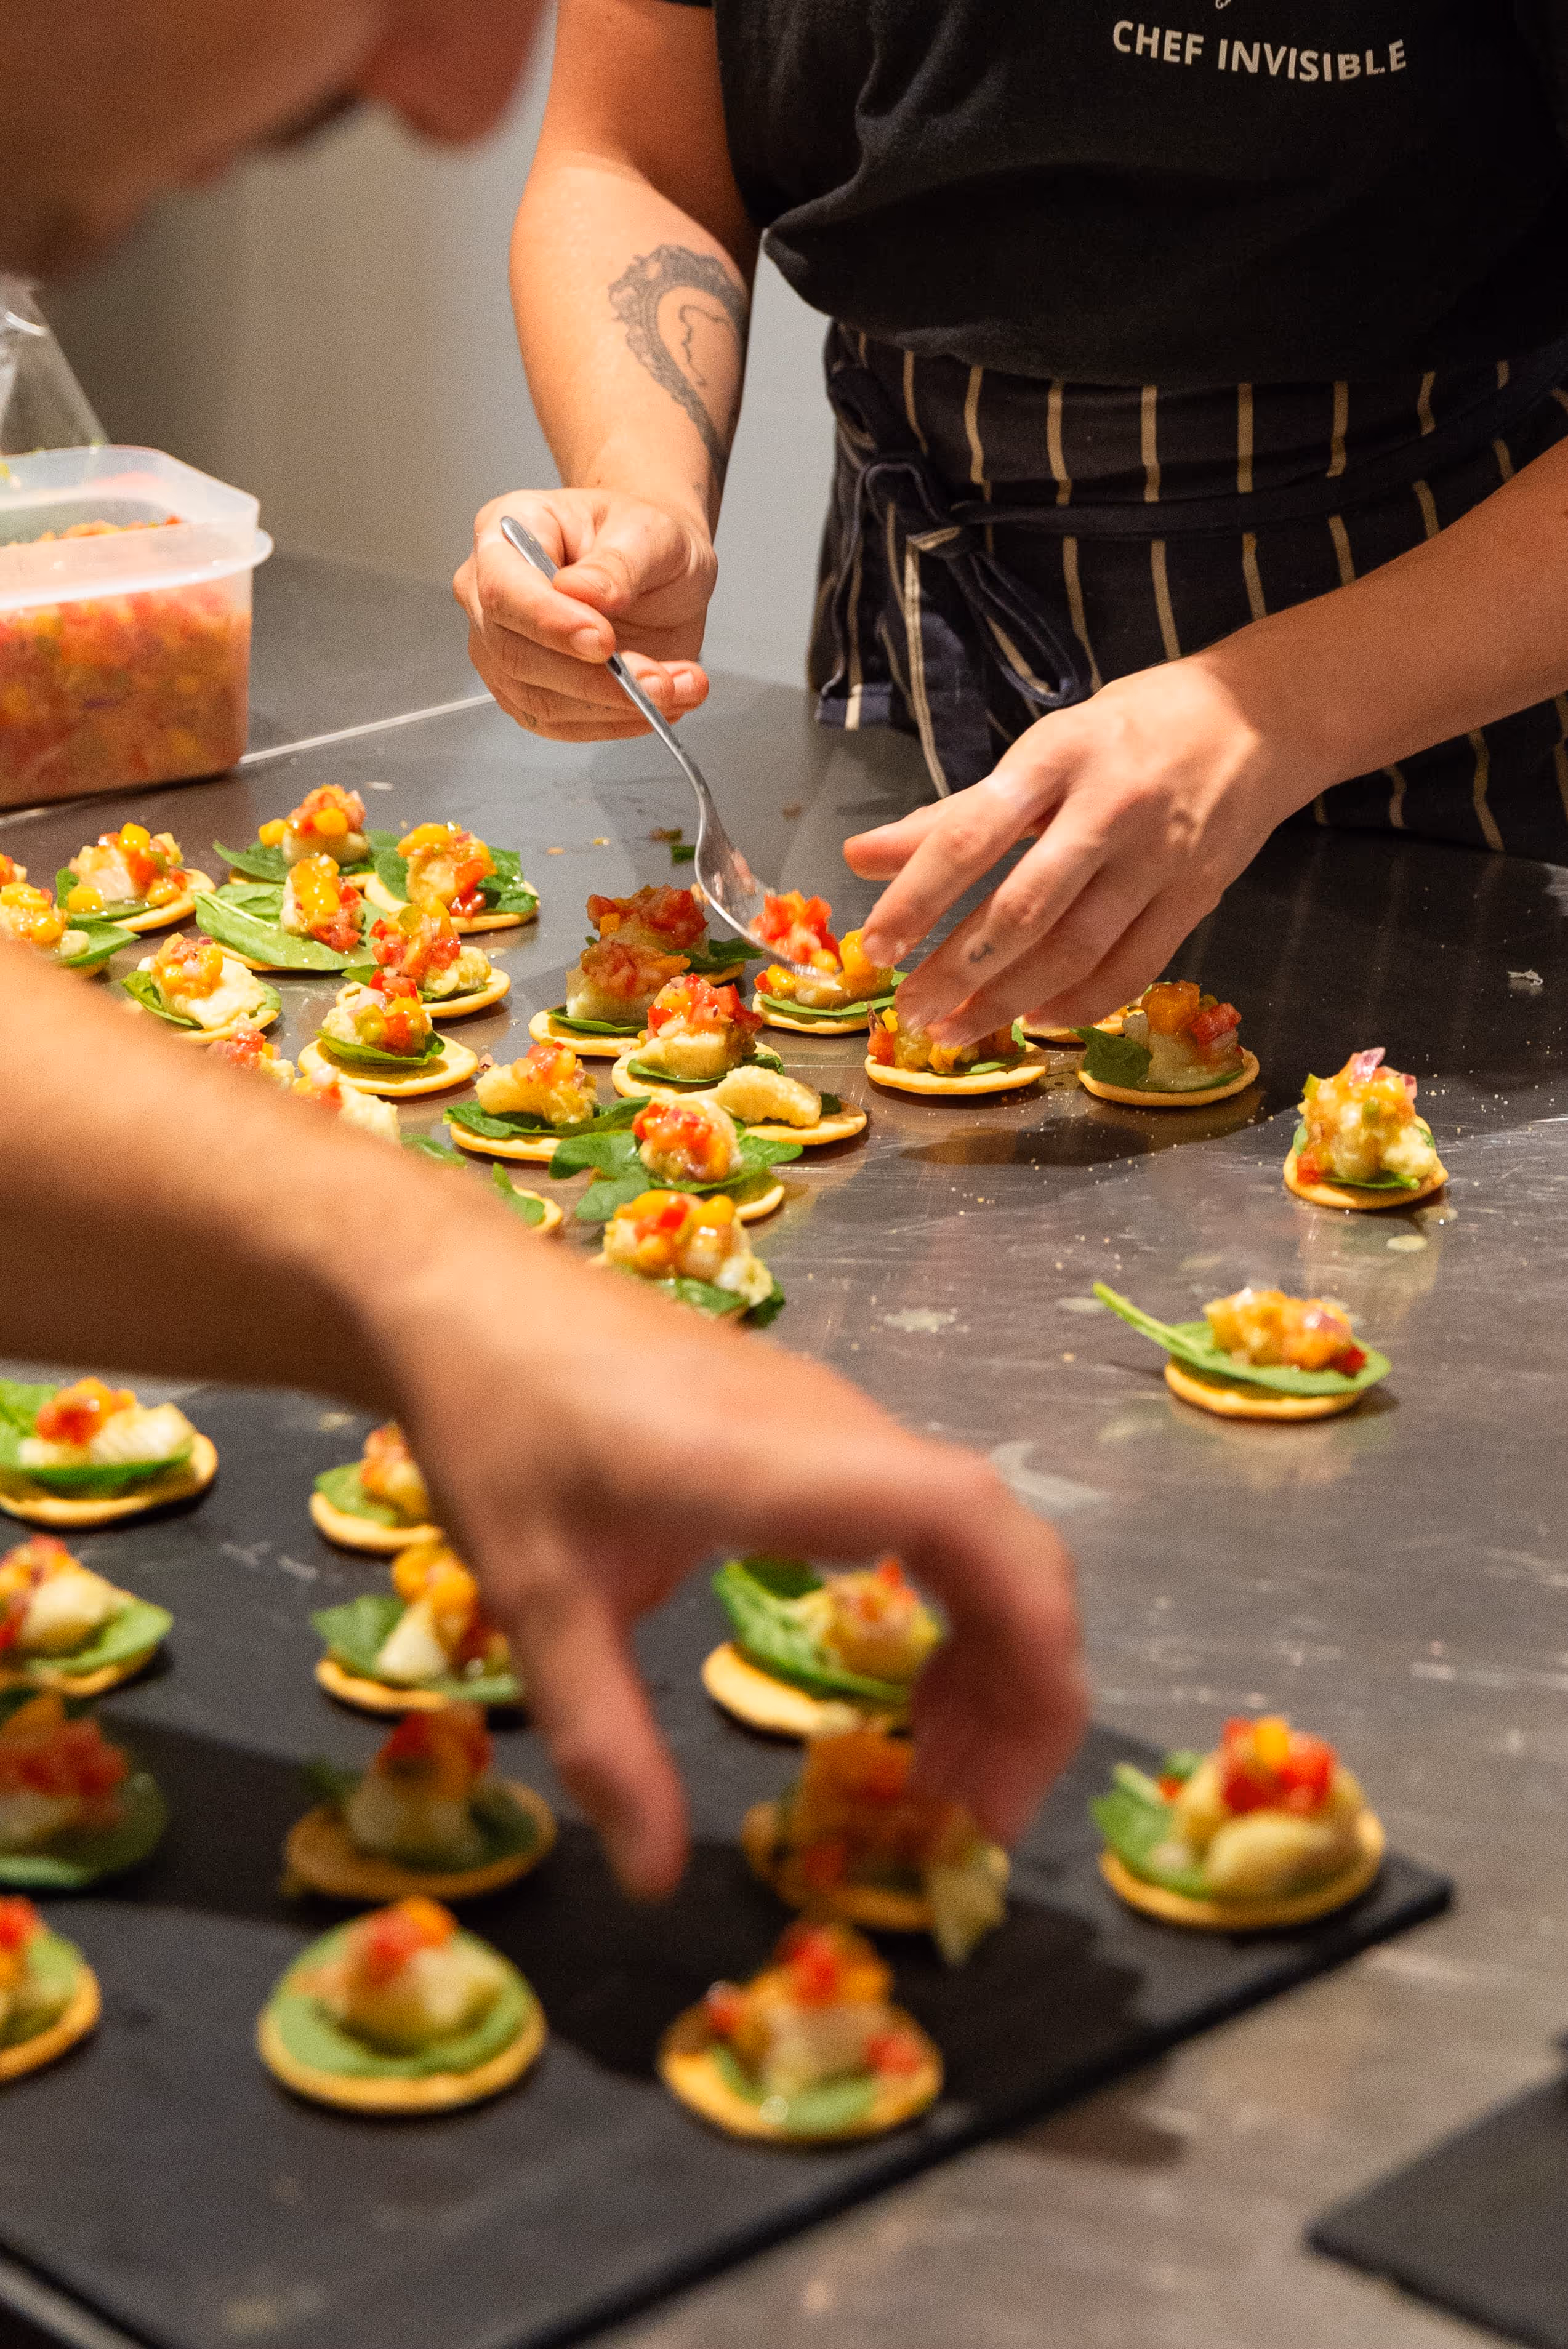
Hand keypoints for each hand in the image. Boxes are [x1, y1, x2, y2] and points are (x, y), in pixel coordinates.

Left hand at [374, 1229, 1086, 1898]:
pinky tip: (900, 1690)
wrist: (467, 1296)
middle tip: (974, 1820)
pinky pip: (929, 1516)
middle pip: (1003, 1540)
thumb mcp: (537, 1595)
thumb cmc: (497, 1428)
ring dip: (990, 1653)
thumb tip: (653, 1880)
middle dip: (1023, 1684)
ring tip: (941, 1776)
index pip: (969, 1523)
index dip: (1025, 1644)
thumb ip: (603, 1738)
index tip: (1002, 1779)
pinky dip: (949, 1610)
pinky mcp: (819, 1431)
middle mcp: (837, 1432)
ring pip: (976, 1531)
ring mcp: (836, 1423)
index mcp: (779, 1462)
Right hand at [455, 488, 716, 740]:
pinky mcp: (529, 693)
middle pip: (516, 656)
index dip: (549, 622)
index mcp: (506, 533)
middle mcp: (490, 595)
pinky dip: (619, 722)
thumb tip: (583, 593)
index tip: (603, 641)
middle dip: (593, 680)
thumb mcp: (648, 532)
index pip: (502, 589)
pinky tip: (666, 702)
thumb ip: (617, 563)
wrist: (659, 566)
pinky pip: (564, 725)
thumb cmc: (642, 537)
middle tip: (658, 680)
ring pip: (540, 701)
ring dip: (616, 707)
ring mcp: (503, 650)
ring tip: (677, 687)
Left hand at [848, 655, 1316, 1045]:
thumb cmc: (1132, 731)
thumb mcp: (1041, 750)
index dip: (918, 895)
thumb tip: (860, 856)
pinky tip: (1036, 1023)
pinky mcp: (1197, 896)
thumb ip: (954, 812)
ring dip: (1008, 999)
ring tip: (956, 1029)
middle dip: (958, 968)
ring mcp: (1159, 857)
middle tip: (909, 1009)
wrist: (1261, 717)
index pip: (972, 834)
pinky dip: (1079, 1005)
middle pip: (1023, 907)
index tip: (875, 944)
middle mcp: (1109, 807)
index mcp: (1057, 756)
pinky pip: (1132, 967)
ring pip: (1075, 949)